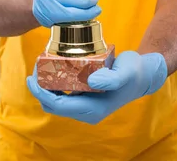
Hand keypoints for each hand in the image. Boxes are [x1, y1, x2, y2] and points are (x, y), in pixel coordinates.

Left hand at [26, 51, 167, 124]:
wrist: (144, 74)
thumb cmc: (135, 72)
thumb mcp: (126, 72)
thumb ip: (111, 79)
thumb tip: (90, 82)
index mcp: (93, 110)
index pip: (59, 106)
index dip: (41, 93)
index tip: (32, 77)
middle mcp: (87, 112)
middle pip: (53, 105)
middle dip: (40, 89)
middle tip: (35, 67)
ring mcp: (86, 105)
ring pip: (56, 100)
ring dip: (45, 86)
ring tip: (40, 66)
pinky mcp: (85, 97)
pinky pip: (63, 94)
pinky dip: (54, 83)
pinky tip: (53, 67)